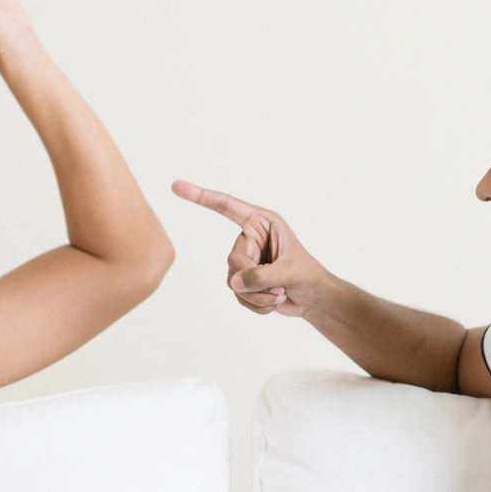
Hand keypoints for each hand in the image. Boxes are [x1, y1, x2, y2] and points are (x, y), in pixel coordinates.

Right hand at [172, 182, 332, 317]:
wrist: (314, 299)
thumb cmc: (309, 276)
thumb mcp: (291, 272)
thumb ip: (263, 276)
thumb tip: (236, 284)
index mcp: (262, 223)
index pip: (227, 206)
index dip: (201, 196)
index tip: (176, 186)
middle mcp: (250, 239)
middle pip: (233, 260)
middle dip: (255, 279)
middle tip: (279, 286)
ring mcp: (245, 261)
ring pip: (234, 282)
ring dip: (258, 296)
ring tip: (281, 295)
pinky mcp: (243, 282)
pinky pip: (238, 297)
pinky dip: (258, 306)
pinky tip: (275, 303)